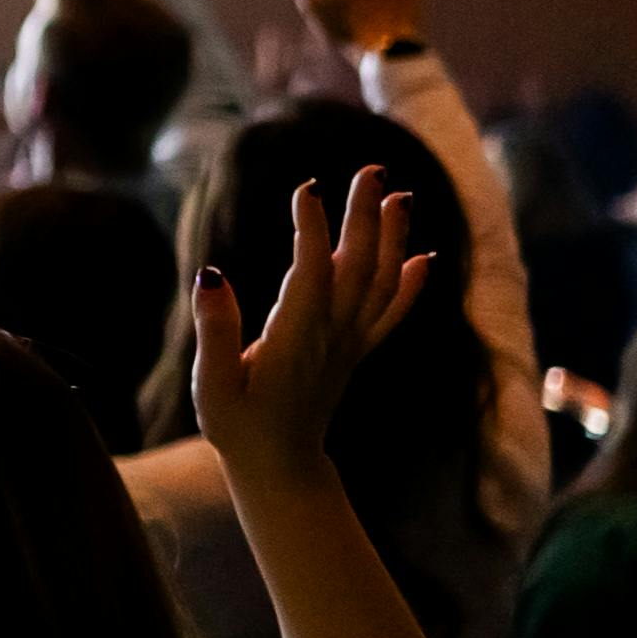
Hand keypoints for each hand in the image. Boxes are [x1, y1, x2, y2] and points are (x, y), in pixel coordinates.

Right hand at [194, 166, 435, 511]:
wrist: (281, 467)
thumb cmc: (237, 426)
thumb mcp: (212, 383)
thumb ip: (214, 329)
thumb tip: (212, 273)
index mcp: (296, 337)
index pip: (312, 272)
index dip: (313, 229)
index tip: (309, 188)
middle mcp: (332, 335)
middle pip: (358, 266)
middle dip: (365, 216)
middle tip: (371, 170)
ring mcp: (349, 344)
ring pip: (381, 283)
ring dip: (393, 238)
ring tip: (398, 196)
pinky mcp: (355, 352)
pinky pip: (392, 314)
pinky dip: (412, 285)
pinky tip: (424, 258)